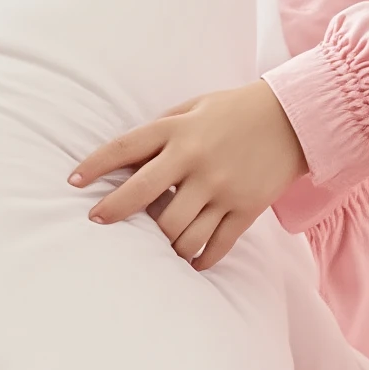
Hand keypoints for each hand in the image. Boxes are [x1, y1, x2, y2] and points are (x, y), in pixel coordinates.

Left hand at [69, 81, 308, 269]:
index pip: (126, 149)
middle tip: (100, 222)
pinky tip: (188, 262)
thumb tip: (126, 157)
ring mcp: (222, 188)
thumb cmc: (236, 111)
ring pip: (178, 230)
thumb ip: (162, 130)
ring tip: (156, 244)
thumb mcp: (195, 107)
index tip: (72, 181)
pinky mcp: (246, 208)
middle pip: (145, 198)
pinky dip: (199, 258)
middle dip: (116, 212)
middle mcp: (197, 160)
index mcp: (179, 131)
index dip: (95, 166)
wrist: (295, 118)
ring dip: (162, 243)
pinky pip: (216, 244)